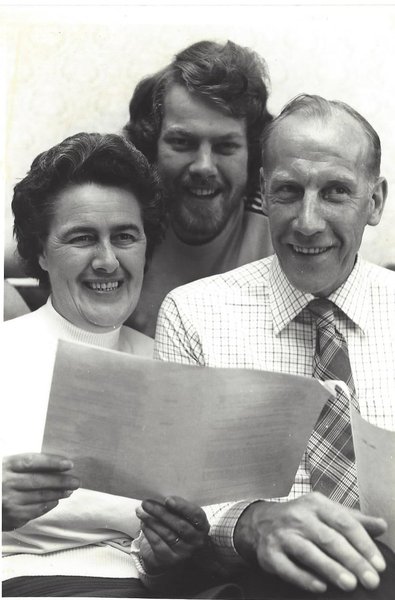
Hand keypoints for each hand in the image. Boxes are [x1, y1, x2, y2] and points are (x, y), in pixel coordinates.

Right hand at [2, 453, 79, 530]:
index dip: (52, 462)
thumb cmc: (0, 480)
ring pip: (40, 497)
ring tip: (70, 490)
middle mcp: (6, 484)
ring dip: (58, 493)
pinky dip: (49, 505)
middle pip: (39, 481)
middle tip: (76, 481)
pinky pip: (36, 510)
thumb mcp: (7, 467)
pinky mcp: (12, 517)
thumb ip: (25, 465)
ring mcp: (9, 502)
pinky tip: (56, 500)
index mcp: (5, 466)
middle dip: (61, 481)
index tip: (69, 464)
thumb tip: (56, 465)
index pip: (32, 461)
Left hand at [136, 496, 209, 573]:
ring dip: (151, 521)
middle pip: (179, 525)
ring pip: (168, 534)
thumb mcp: (181, 516)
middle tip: (146, 503)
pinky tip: (143, 524)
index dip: (183, 506)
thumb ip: (176, 507)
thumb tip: (159, 496)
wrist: (169, 551)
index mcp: (202, 525)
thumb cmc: (175, 525)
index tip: (167, 499)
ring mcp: (185, 552)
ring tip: (140, 511)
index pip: (196, 515)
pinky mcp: (171, 560)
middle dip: (161, 512)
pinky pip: (159, 544)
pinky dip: (149, 532)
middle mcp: (197, 540)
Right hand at [234, 492, 386, 593]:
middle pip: (328, 539)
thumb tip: (382, 525)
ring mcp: (282, 535)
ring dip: (330, 569)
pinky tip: (321, 587)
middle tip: (371, 580)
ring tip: (350, 584)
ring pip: (309, 553)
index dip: (363, 544)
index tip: (379, 564)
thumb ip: (354, 520)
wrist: (259, 522)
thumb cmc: (301, 519)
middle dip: (352, 560)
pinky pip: (288, 568)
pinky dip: (304, 578)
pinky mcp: (269, 554)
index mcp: (316, 504)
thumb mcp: (326, 512)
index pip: (343, 522)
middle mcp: (298, 517)